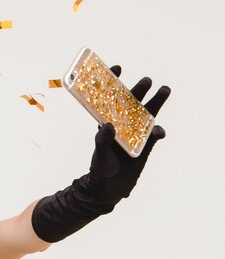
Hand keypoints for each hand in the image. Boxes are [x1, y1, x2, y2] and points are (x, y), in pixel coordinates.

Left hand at [88, 65, 170, 200]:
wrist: (111, 186)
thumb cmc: (101, 167)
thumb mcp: (99, 153)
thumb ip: (102, 140)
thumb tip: (107, 126)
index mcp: (107, 121)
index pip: (110, 98)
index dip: (113, 82)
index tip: (117, 67)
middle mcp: (123, 123)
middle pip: (132, 102)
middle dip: (139, 89)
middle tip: (146, 80)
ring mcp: (136, 132)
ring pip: (147, 113)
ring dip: (156, 101)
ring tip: (164, 89)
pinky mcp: (146, 143)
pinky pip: (154, 134)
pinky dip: (157, 131)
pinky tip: (158, 132)